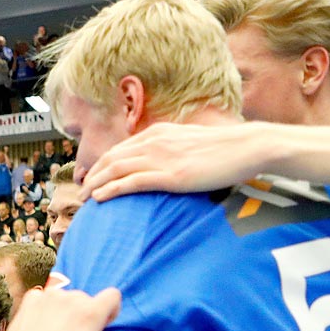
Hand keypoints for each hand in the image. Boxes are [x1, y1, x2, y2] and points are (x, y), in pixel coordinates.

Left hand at [81, 122, 274, 201]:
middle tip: (82, 191)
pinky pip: (132, 182)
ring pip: (116, 169)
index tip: (92, 178)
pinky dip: (111, 189)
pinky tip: (100, 198)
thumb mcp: (190, 143)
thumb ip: (171, 149)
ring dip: (96, 184)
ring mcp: (162, 158)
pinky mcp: (171, 175)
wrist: (248, 146)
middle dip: (93, 175)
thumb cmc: (224, 149)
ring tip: (85, 198)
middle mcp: (155, 142)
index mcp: (158, 133)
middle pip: (112, 159)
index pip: (120, 149)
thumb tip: (162, 163)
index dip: (102, 165)